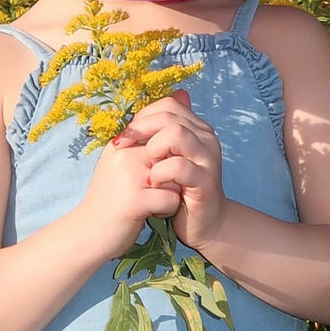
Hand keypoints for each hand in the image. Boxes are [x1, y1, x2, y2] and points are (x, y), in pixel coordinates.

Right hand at [78, 135, 182, 259]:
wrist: (87, 233)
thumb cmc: (109, 201)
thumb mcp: (119, 166)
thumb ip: (140, 150)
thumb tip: (172, 136)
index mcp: (121, 143)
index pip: (162, 134)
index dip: (166, 157)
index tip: (149, 175)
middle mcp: (125, 154)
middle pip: (173, 156)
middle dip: (171, 175)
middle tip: (151, 191)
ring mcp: (130, 177)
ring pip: (176, 177)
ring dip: (170, 194)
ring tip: (149, 203)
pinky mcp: (136, 200)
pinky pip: (172, 199)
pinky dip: (167, 211)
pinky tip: (150, 214)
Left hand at [114, 88, 228, 250]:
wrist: (202, 225)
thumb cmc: (178, 190)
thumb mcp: (164, 159)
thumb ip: (155, 136)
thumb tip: (138, 112)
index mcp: (197, 129)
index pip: (168, 105)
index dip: (141, 118)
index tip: (121, 140)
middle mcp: (206, 139)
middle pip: (169, 116)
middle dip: (140, 131)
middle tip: (124, 151)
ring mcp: (208, 159)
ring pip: (176, 134)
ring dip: (153, 150)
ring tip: (147, 169)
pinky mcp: (206, 181)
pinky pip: (179, 167)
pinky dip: (160, 174)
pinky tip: (154, 185)